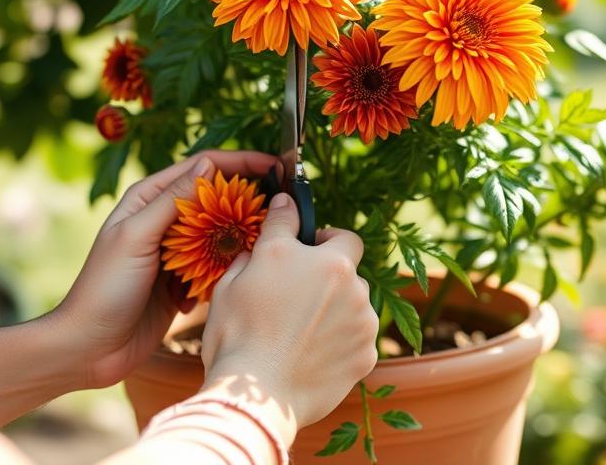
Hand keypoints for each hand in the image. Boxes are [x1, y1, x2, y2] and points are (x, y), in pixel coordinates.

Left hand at [53, 149, 278, 388]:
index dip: (240, 162)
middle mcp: (165, 218)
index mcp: (149, 198)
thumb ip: (172, 200)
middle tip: (282, 199)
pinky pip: (218, 261)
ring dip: (243, 230)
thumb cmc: (105, 288)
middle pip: (216, 195)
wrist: (89, 348)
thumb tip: (208, 163)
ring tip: (272, 232)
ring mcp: (177, 249)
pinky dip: (233, 262)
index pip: (203, 167)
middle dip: (248, 195)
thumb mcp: (136, 237)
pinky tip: (249, 265)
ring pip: (221, 228)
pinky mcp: (185, 278)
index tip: (274, 166)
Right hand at [200, 193, 378, 435]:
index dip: (325, 240)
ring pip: (354, 305)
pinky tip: (307, 355)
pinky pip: (355, 340)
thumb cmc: (239, 332)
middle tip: (294, 296)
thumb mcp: (243, 271)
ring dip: (334, 310)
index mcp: (329, 261)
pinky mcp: (366, 357)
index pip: (343, 235)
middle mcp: (354, 287)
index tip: (306, 252)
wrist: (254, 400)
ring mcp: (364, 324)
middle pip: (348, 273)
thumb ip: (273, 231)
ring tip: (296, 331)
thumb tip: (283, 205)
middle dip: (327, 278)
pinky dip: (337, 343)